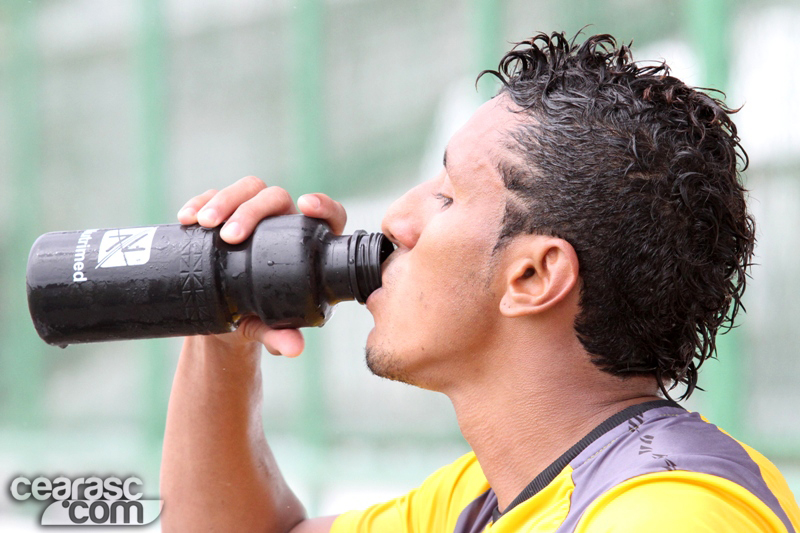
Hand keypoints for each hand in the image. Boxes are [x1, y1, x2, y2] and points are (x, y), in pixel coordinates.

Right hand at [176, 176, 346, 356]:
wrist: (224, 317)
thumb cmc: (259, 318)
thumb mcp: (268, 327)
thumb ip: (281, 335)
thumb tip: (294, 349)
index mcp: (308, 245)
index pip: (327, 215)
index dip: (323, 205)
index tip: (304, 205)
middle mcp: (284, 223)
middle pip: (275, 198)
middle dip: (251, 210)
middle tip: (230, 236)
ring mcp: (253, 215)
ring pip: (247, 190)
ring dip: (225, 200)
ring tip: (204, 224)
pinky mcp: (223, 214)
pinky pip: (213, 196)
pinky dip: (199, 202)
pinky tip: (186, 218)